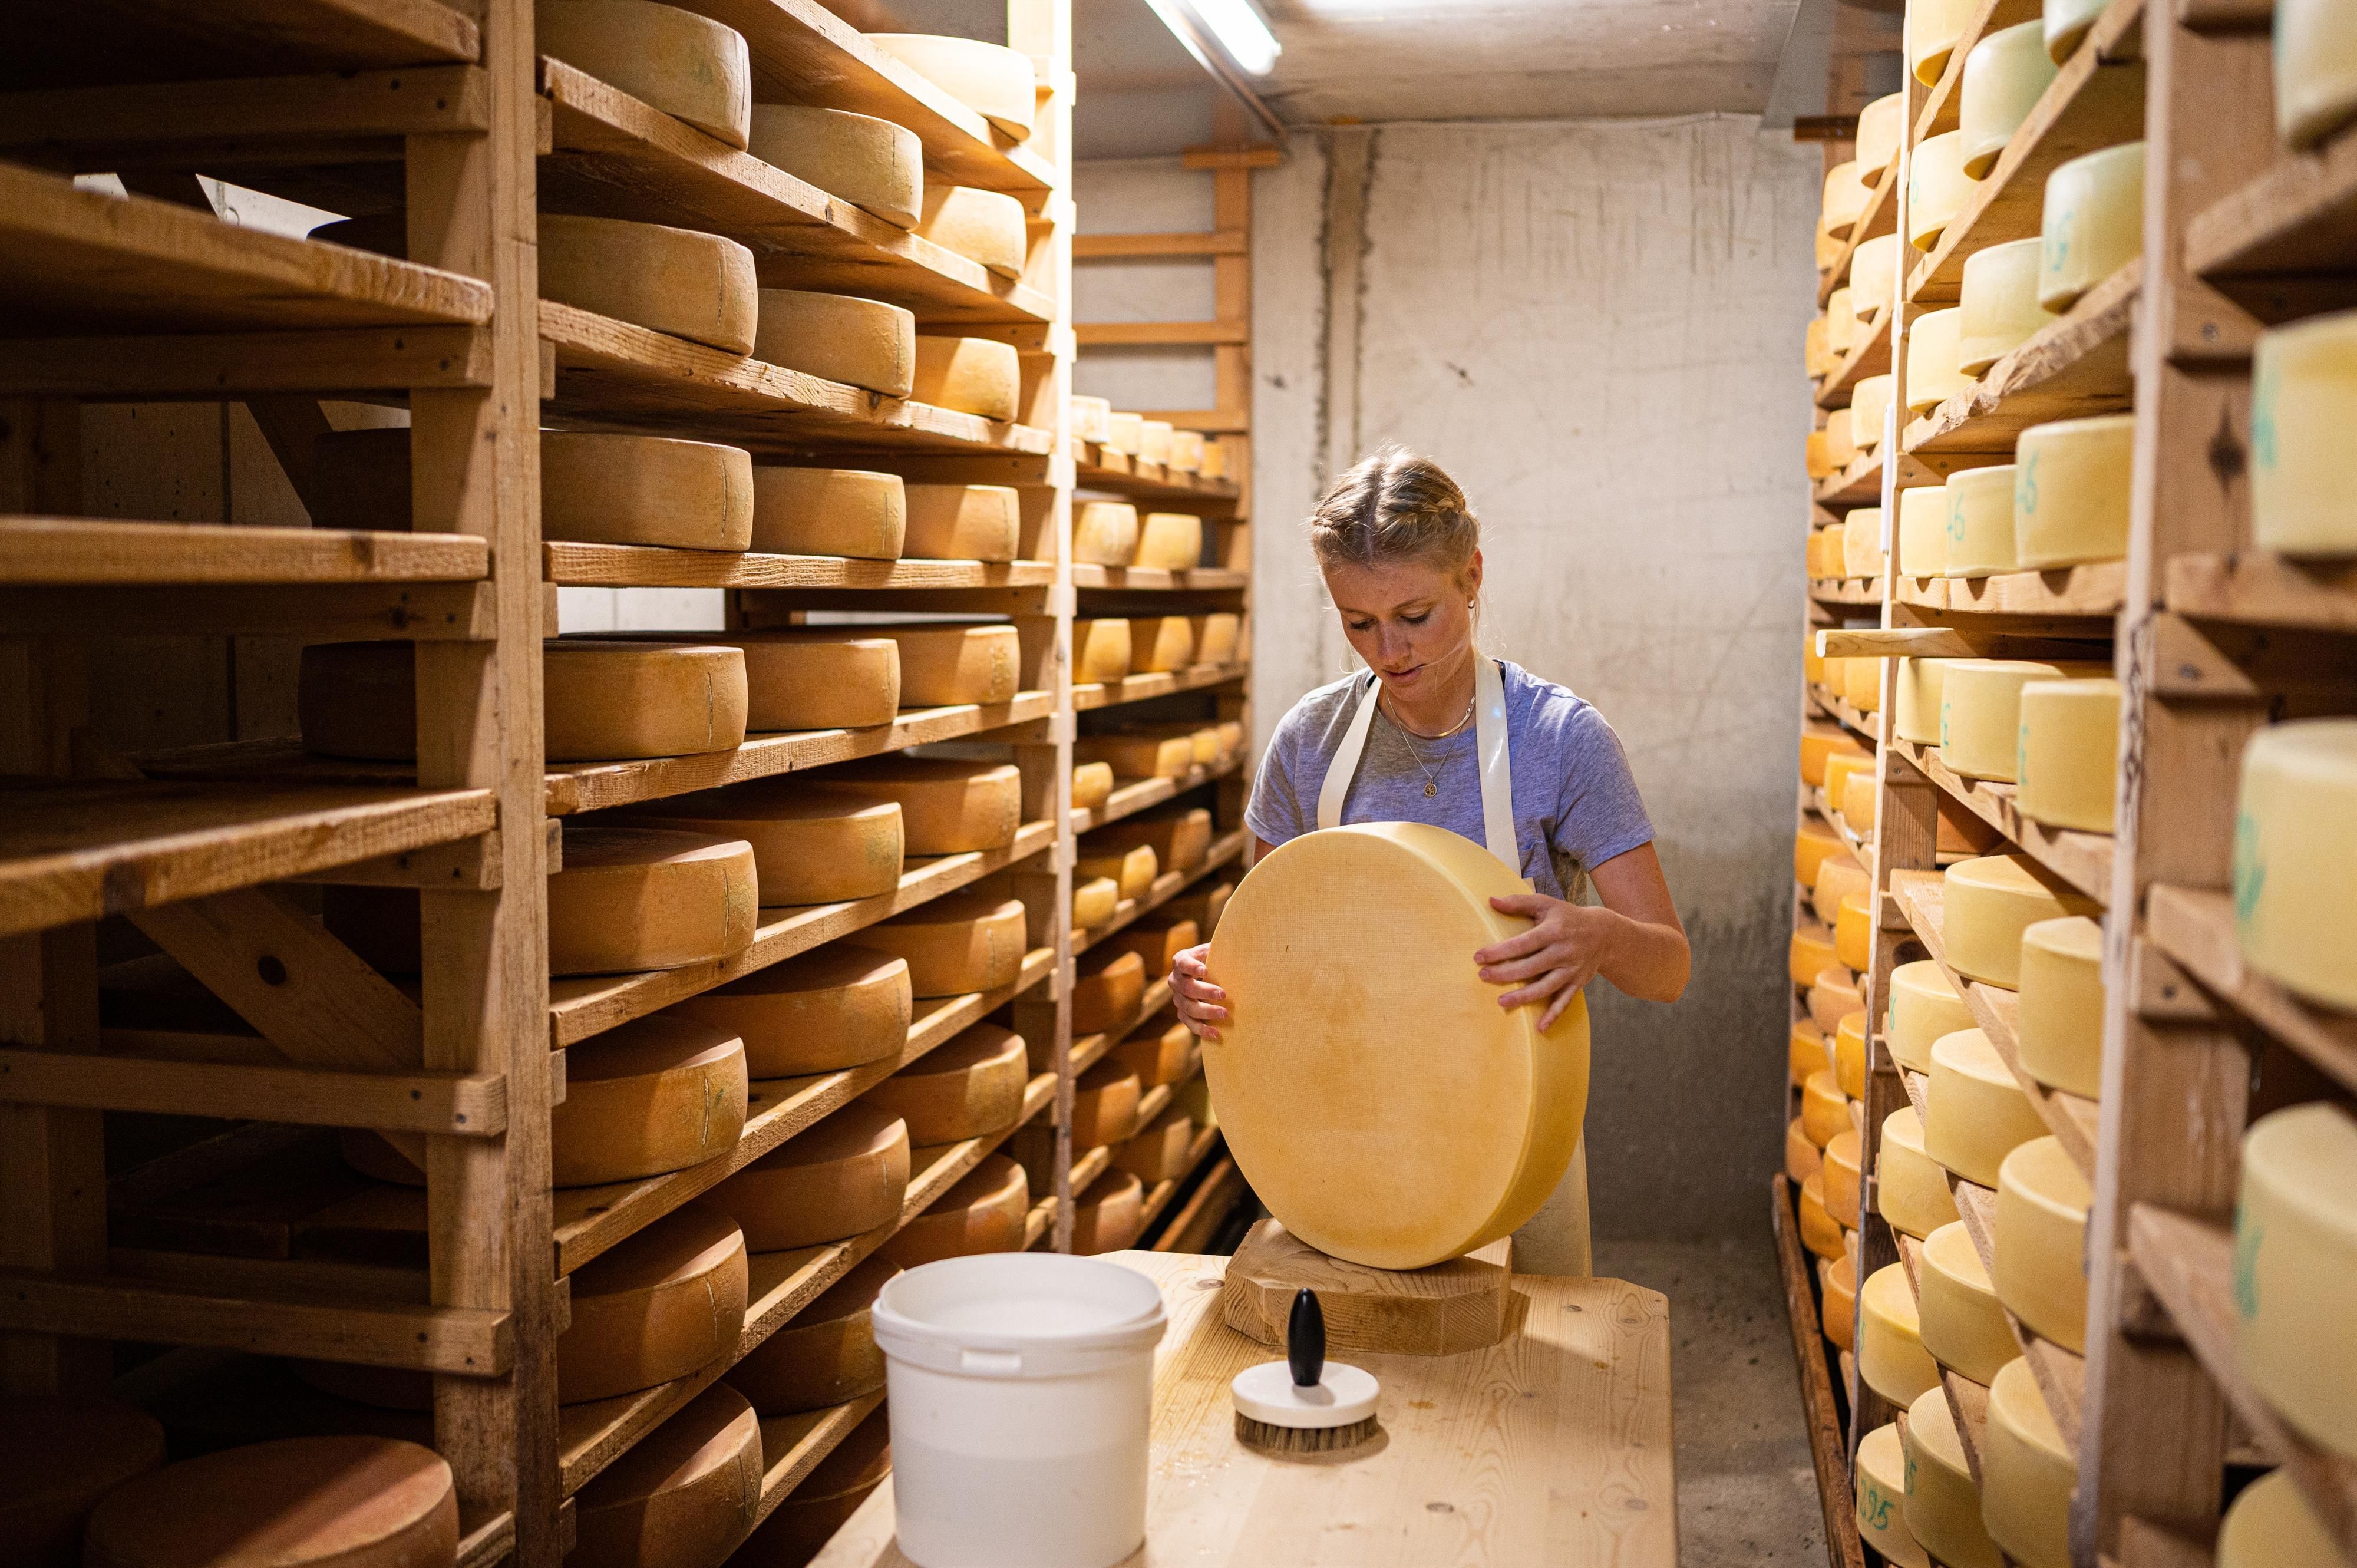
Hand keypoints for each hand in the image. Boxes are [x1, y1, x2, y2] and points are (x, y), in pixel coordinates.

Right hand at [1170, 942, 1227, 1040]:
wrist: (1212, 973)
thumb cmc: (1216, 958)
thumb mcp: (1217, 950)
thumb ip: (1223, 949)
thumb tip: (1242, 950)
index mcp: (1181, 960)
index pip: (1182, 963)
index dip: (1191, 967)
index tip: (1205, 970)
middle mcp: (1176, 979)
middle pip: (1186, 987)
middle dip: (1205, 991)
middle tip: (1223, 994)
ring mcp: (1178, 998)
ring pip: (1188, 1007)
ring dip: (1206, 1011)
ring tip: (1225, 1014)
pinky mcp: (1183, 1012)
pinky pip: (1189, 1023)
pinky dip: (1202, 1029)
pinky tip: (1216, 1033)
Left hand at [1477, 894, 1620, 1029]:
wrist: (1605, 933)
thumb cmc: (1567, 917)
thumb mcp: (1546, 904)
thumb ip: (1518, 902)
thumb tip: (1491, 901)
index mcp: (1553, 931)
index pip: (1522, 944)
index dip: (1500, 951)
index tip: (1479, 957)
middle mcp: (1563, 952)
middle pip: (1531, 967)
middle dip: (1505, 974)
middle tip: (1483, 976)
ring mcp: (1571, 970)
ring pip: (1546, 987)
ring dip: (1524, 997)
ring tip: (1501, 1002)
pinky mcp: (1577, 983)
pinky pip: (1565, 1001)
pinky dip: (1554, 1015)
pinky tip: (1539, 1028)